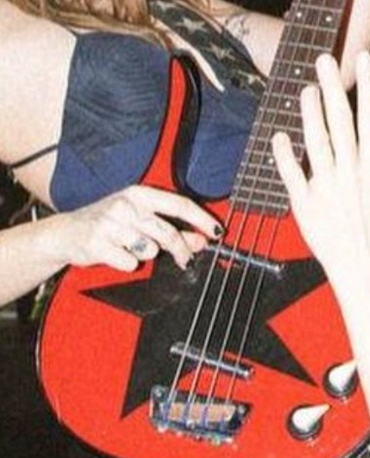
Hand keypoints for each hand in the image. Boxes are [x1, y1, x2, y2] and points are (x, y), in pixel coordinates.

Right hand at [53, 185, 219, 273]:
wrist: (64, 233)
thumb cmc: (108, 225)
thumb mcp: (140, 220)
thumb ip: (172, 229)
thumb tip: (202, 240)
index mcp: (139, 194)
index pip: (179, 204)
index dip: (201, 219)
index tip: (218, 232)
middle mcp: (126, 205)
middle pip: (168, 232)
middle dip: (182, 250)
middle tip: (187, 260)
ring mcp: (110, 224)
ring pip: (149, 249)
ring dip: (147, 254)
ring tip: (133, 248)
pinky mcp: (98, 244)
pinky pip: (129, 262)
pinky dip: (127, 264)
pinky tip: (116, 255)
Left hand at [273, 51, 369, 289]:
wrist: (363, 264)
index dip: (367, 85)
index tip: (363, 58)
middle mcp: (350, 171)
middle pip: (340, 121)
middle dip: (334, 87)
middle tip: (324, 59)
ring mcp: (326, 186)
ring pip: (316, 141)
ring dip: (309, 113)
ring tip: (306, 88)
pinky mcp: (304, 203)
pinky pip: (292, 173)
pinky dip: (284, 154)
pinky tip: (280, 135)